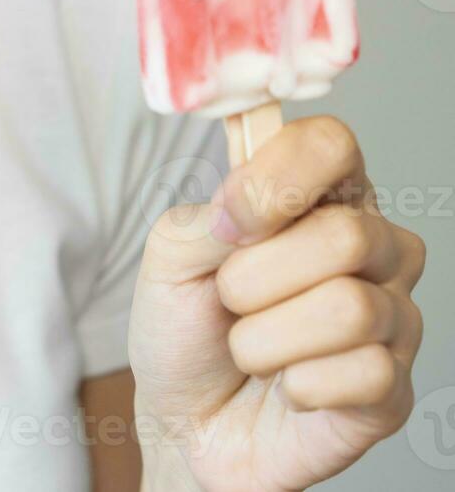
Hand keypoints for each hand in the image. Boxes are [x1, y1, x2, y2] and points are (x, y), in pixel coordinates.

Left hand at [129, 116, 425, 491]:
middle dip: (255, 278)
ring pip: (350, 308)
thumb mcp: (168, 258)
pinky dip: (296, 386)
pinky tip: (284, 388)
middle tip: (229, 302)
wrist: (183, 420)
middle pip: (347, 235)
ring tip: (250, 350)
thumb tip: (246, 209)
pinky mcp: (394, 387)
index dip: (278, 178)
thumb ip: (205, 217)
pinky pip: (363, 374)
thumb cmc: (185, 328)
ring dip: (265, 339)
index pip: (332, 143)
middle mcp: (371, 248)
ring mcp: (391, 317)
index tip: (228, 219)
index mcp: (318, 198)